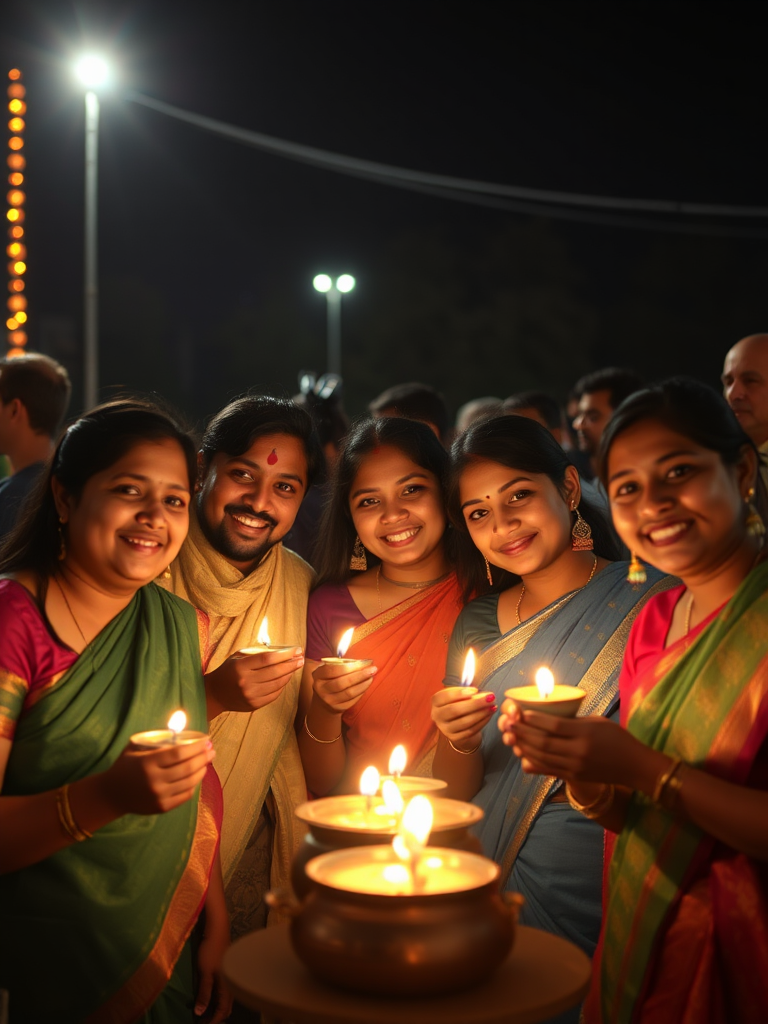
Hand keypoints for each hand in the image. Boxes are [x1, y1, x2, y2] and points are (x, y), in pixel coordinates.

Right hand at [99, 739, 213, 815]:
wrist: (111, 794)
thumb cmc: (126, 765)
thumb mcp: (136, 746)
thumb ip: (157, 739)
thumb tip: (183, 731)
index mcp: (147, 763)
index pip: (179, 753)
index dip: (196, 747)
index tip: (206, 740)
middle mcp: (154, 780)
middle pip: (187, 768)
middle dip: (203, 758)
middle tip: (212, 750)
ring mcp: (159, 796)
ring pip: (189, 782)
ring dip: (202, 770)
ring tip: (206, 762)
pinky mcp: (162, 807)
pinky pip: (185, 795)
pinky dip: (194, 785)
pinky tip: (197, 776)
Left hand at [195, 926, 231, 1021]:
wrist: (217, 930)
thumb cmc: (211, 951)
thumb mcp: (205, 973)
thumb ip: (204, 992)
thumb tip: (200, 1012)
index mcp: (227, 986)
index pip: (222, 1011)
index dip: (214, 1021)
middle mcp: (231, 983)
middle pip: (226, 1007)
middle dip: (216, 1016)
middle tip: (204, 1021)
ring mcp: (229, 976)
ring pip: (226, 999)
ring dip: (216, 1008)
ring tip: (204, 1012)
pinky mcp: (226, 971)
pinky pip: (224, 991)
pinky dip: (217, 999)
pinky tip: (209, 997)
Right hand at [206, 647, 304, 712]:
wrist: (214, 694)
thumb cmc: (228, 671)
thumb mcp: (238, 657)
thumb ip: (256, 652)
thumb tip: (280, 650)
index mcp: (241, 667)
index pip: (268, 658)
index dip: (285, 654)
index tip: (297, 649)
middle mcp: (246, 682)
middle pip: (275, 672)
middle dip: (291, 664)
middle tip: (301, 658)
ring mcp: (250, 695)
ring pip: (277, 684)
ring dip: (289, 674)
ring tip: (295, 667)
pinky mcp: (254, 705)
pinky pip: (274, 694)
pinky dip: (281, 685)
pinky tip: (285, 678)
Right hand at [311, 660, 377, 713]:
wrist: (323, 701)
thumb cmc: (330, 680)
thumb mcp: (329, 671)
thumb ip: (341, 665)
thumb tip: (362, 662)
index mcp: (318, 676)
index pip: (334, 670)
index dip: (351, 666)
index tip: (365, 662)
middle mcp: (321, 689)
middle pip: (342, 682)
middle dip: (360, 675)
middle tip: (373, 669)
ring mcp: (329, 700)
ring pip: (349, 693)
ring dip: (363, 684)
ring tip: (372, 677)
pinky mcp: (338, 708)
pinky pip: (353, 700)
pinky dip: (361, 692)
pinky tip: (367, 685)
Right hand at [431, 686, 496, 749]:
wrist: (457, 725)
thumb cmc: (459, 704)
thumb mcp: (458, 696)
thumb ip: (465, 691)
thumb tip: (480, 693)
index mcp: (436, 703)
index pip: (443, 696)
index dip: (459, 693)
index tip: (475, 690)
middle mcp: (437, 716)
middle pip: (454, 710)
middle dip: (475, 703)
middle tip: (490, 697)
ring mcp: (446, 729)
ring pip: (464, 721)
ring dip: (481, 713)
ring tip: (492, 706)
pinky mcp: (455, 738)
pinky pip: (471, 730)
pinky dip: (482, 722)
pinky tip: (490, 714)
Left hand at [499, 703, 644, 785]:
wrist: (634, 766)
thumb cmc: (617, 738)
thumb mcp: (597, 723)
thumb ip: (573, 722)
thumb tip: (547, 718)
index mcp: (585, 733)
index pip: (554, 726)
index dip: (534, 720)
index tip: (521, 713)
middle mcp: (578, 751)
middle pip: (543, 742)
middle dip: (523, 732)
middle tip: (509, 723)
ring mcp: (575, 766)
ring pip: (542, 756)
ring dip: (524, 746)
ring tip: (511, 737)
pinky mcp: (574, 777)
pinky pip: (548, 769)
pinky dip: (532, 762)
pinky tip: (522, 754)